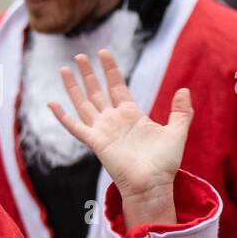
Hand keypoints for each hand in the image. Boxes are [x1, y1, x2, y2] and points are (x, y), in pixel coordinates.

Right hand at [49, 49, 193, 226]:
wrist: (153, 184)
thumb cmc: (165, 163)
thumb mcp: (177, 132)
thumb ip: (181, 112)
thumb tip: (184, 90)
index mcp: (132, 115)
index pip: (117, 87)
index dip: (110, 70)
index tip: (104, 53)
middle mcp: (114, 120)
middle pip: (97, 91)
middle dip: (89, 74)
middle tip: (80, 55)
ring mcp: (103, 131)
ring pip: (83, 104)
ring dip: (73, 87)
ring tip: (64, 68)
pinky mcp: (96, 143)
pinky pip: (75, 127)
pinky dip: (63, 117)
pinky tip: (52, 103)